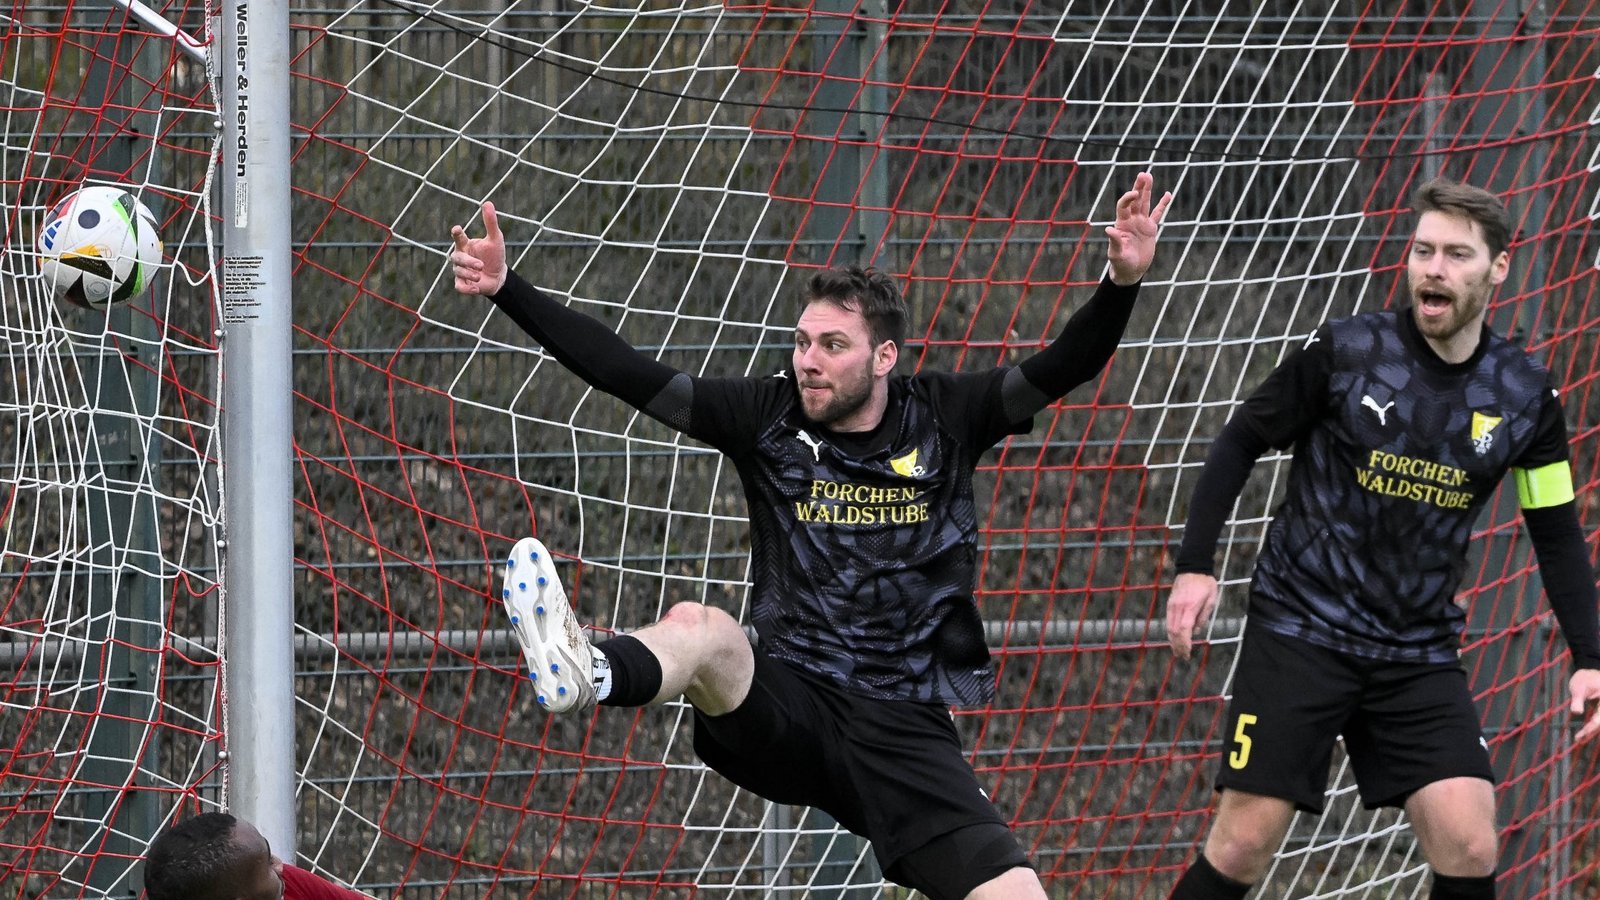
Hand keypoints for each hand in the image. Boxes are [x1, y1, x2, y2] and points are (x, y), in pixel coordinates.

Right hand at [451, 201, 508, 296]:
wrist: (499, 277)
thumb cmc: (495, 255)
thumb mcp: (496, 239)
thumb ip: (490, 222)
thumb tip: (487, 202)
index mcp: (466, 244)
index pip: (458, 238)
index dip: (457, 234)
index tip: (457, 229)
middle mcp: (460, 257)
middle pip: (457, 258)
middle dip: (468, 262)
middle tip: (480, 265)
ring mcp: (460, 271)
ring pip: (458, 271)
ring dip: (469, 274)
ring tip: (480, 276)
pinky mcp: (463, 284)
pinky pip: (459, 287)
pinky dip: (466, 289)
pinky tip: (476, 289)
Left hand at [1105, 172, 1172, 286]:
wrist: (1130, 271)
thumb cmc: (1120, 264)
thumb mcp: (1116, 254)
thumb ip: (1114, 241)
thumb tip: (1109, 229)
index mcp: (1121, 224)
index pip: (1123, 206)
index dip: (1128, 198)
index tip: (1134, 193)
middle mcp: (1131, 220)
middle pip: (1135, 200)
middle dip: (1138, 187)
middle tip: (1143, 174)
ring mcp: (1141, 223)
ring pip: (1145, 203)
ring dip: (1147, 190)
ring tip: (1149, 176)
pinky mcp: (1150, 229)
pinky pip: (1157, 214)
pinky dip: (1163, 205)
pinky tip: (1167, 194)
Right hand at [1166, 571, 1217, 659]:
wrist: (1192, 567)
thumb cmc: (1205, 583)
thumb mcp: (1211, 600)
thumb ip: (1203, 617)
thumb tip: (1196, 632)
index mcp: (1189, 607)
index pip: (1184, 630)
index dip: (1185, 644)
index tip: (1188, 653)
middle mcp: (1178, 607)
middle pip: (1174, 632)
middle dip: (1178, 646)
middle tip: (1183, 657)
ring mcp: (1172, 606)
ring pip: (1169, 628)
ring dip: (1173, 641)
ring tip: (1177, 651)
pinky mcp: (1170, 604)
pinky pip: (1168, 622)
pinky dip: (1171, 633)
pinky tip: (1174, 638)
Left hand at [1570, 668, 1599, 742]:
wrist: (1590, 673)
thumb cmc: (1585, 679)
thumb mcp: (1578, 687)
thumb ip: (1578, 699)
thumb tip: (1576, 712)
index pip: (1599, 718)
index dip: (1591, 727)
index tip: (1582, 734)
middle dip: (1591, 731)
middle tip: (1578, 738)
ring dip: (1592, 729)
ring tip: (1579, 737)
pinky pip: (1598, 719)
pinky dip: (1593, 725)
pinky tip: (1584, 731)